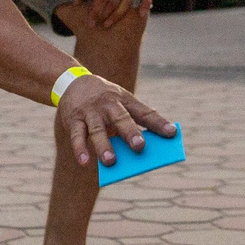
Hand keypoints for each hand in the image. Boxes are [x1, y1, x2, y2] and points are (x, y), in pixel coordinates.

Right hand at [54, 72, 171, 169]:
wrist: (72, 82)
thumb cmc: (104, 100)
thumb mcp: (120, 103)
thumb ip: (132, 124)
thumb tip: (142, 151)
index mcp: (124, 100)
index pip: (144, 112)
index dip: (158, 123)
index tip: (172, 134)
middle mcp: (108, 105)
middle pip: (121, 118)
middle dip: (130, 132)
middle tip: (140, 147)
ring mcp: (90, 112)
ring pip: (97, 130)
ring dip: (104, 146)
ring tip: (111, 162)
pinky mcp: (73, 119)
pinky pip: (76, 135)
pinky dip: (80, 149)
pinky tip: (85, 162)